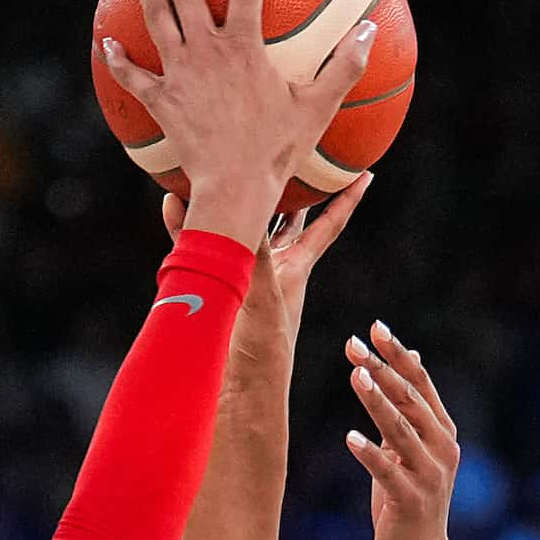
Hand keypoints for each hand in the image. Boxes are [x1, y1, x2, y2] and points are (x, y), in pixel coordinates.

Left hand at [104, 0, 375, 244]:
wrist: (235, 185)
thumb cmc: (277, 150)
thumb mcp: (318, 108)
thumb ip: (345, 66)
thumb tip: (371, 31)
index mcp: (244, 47)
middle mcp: (206, 51)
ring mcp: (179, 74)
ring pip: (157, 19)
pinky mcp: (161, 101)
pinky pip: (134, 77)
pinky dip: (119, 60)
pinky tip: (107, 45)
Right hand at [164, 168, 371, 370]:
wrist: (235, 390)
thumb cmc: (261, 349)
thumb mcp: (263, 291)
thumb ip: (252, 247)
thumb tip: (242, 201)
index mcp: (296, 268)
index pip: (330, 223)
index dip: (348, 196)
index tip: (367, 170)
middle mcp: (271, 266)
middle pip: (287, 213)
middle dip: (292, 184)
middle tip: (296, 149)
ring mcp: (241, 274)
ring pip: (243, 223)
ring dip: (237, 196)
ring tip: (235, 161)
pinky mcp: (212, 284)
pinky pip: (201, 243)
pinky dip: (186, 222)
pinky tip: (172, 200)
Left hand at [342, 322, 461, 539]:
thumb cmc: (407, 500)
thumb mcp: (409, 449)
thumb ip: (409, 407)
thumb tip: (411, 356)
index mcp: (442, 431)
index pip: (420, 383)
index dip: (397, 354)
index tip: (374, 327)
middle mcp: (442, 448)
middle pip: (410, 399)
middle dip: (382, 369)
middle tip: (353, 344)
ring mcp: (429, 474)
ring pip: (401, 429)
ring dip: (377, 401)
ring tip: (355, 375)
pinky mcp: (411, 500)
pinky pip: (386, 471)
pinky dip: (368, 453)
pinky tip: (349, 436)